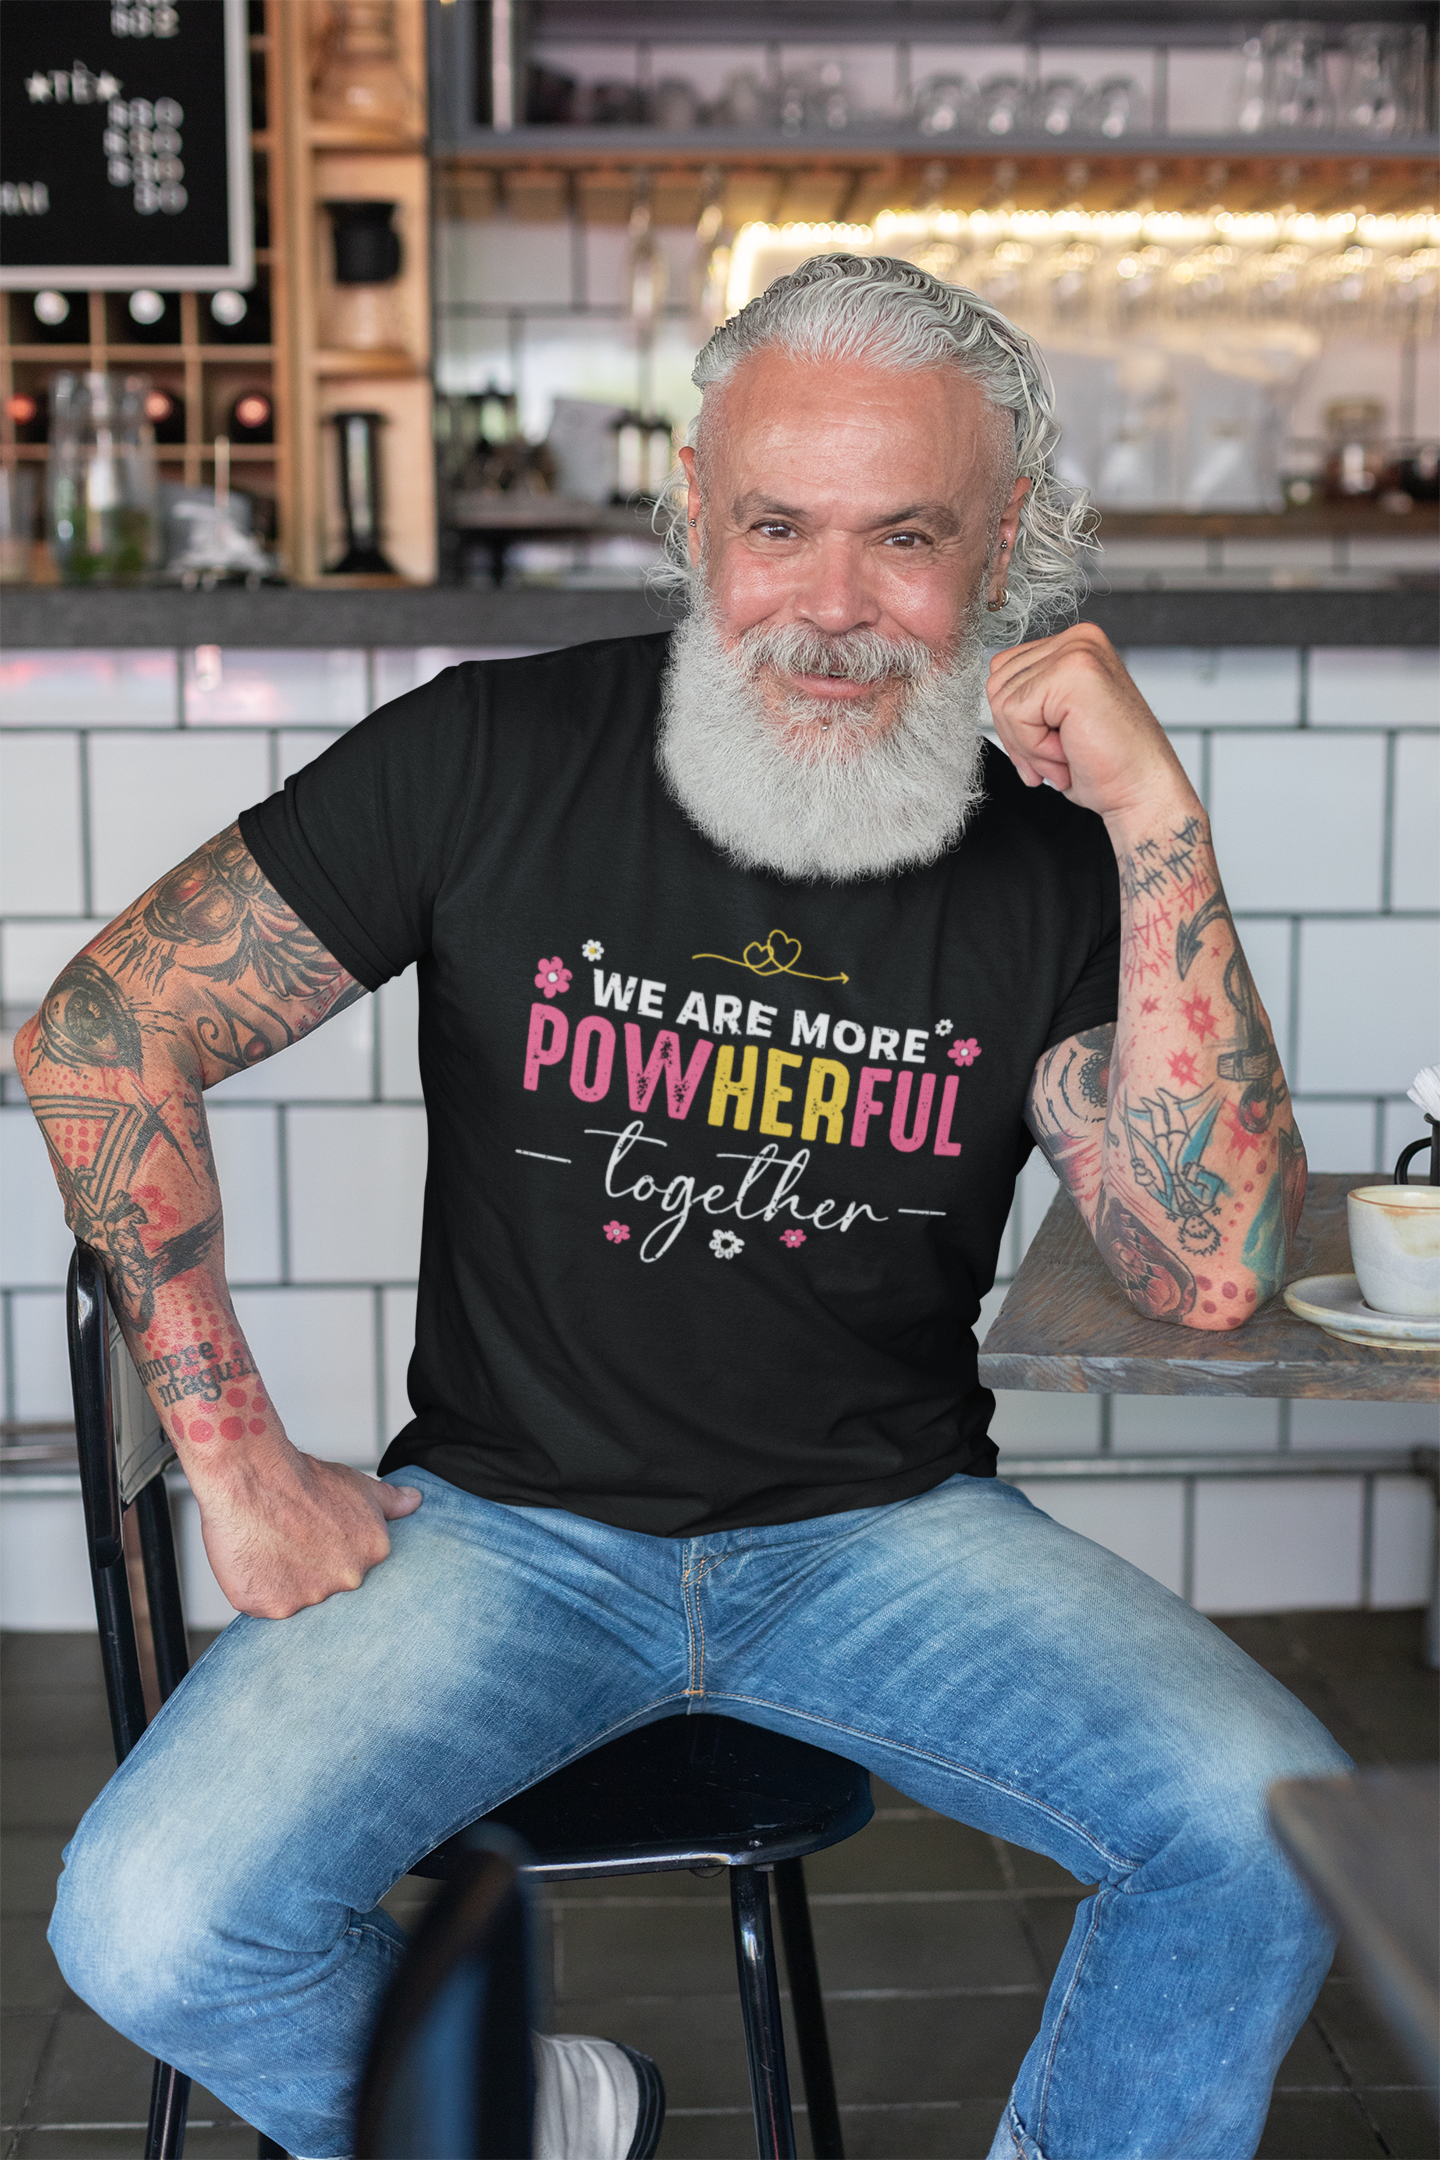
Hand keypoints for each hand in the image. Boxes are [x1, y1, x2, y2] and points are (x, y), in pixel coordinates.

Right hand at [191, 1443, 422, 1619]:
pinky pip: (263, 1606)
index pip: (356, 1568)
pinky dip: (256, 1588)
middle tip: (290, 1539)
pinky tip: (253, 1559)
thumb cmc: (300, 1479)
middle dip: (310, 1568)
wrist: (252, 1477)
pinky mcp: (271, 1607)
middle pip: (328, 1587)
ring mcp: (309, 1597)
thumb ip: (390, 1501)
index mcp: (373, 1553)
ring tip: (269, 1544)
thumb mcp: (357, 1485)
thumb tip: (415, 1501)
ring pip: (295, 1598)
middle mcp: (348, 1580)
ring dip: (282, 1579)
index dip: (331, 1551)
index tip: (316, 1537)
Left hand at [986, 624, 1195, 827]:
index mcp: (1075, 646)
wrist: (1142, 791)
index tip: (1049, 747)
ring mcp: (1078, 651)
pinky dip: (1035, 747)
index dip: (1015, 721)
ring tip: (1067, 753)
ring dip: (1029, 744)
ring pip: (1003, 700)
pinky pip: (1015, 714)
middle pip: (997, 684)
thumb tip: (992, 694)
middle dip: (1018, 734)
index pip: (1004, 672)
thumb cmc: (1105, 764)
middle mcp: (1078, 640)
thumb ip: (1028, 696)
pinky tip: (1069, 752)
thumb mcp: (1055, 720)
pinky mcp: (1073, 671)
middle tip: (1059, 756)